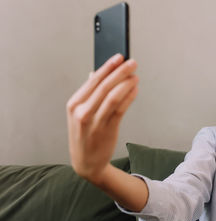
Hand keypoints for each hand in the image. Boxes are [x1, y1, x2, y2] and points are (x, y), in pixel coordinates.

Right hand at [66, 54, 138, 183]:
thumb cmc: (84, 135)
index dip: (107, 67)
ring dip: (126, 83)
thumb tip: (96, 73)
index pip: (93, 81)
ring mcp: (94, 121)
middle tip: (132, 63)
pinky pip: (120, 109)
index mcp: (74, 104)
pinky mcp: (107, 129)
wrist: (86, 163)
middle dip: (120, 72)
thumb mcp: (79, 114)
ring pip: (113, 96)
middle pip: (104, 86)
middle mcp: (82, 111)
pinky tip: (135, 90)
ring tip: (135, 76)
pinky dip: (129, 97)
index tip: (119, 57)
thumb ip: (88, 95)